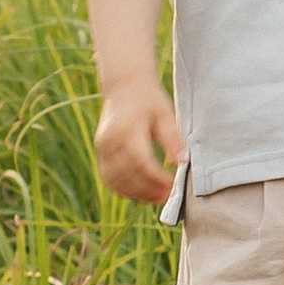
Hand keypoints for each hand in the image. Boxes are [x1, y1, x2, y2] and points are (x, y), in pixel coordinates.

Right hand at [95, 75, 185, 207]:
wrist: (124, 86)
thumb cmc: (149, 99)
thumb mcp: (165, 114)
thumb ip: (173, 138)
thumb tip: (183, 162)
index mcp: (127, 130)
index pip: (142, 162)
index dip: (157, 179)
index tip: (173, 186)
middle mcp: (111, 141)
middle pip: (128, 175)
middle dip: (148, 190)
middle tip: (167, 197)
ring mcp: (102, 148)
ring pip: (116, 181)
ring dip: (136, 194)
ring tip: (157, 198)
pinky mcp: (100, 152)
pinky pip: (109, 178)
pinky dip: (123, 189)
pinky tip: (140, 193)